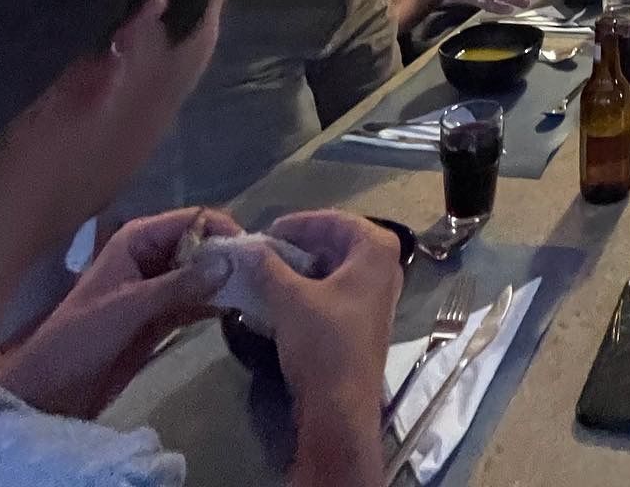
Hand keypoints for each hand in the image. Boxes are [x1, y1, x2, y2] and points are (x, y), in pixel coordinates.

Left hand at [0, 208, 242, 418]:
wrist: (52, 391)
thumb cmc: (81, 338)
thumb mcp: (129, 307)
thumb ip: (179, 285)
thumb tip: (230, 262)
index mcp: (137, 240)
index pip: (192, 219)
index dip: (223, 229)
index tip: (254, 251)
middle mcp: (151, 256)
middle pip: (201, 244)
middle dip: (229, 256)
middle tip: (264, 273)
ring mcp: (157, 287)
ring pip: (202, 274)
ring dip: (226, 282)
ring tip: (260, 292)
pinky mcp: (161, 317)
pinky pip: (196, 302)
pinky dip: (216, 304)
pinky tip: (240, 311)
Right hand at [254, 211, 402, 402]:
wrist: (340, 408)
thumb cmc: (323, 343)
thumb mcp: (289, 300)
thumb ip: (267, 267)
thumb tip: (246, 246)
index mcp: (376, 249)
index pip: (333, 220)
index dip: (297, 223)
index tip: (264, 232)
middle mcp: (384, 266)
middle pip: (334, 243)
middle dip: (296, 247)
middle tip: (261, 253)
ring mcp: (376, 294)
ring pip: (332, 268)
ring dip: (299, 269)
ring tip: (264, 274)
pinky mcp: (363, 319)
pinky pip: (333, 291)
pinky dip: (307, 290)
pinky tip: (278, 297)